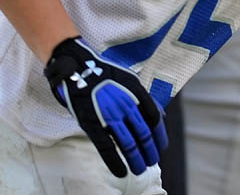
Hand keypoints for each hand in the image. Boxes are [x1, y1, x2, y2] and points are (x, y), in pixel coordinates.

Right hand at [44, 37, 167, 176]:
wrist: (78, 68)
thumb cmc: (105, 75)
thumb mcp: (130, 80)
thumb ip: (145, 99)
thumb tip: (161, 116)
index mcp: (136, 93)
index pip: (155, 120)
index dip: (160, 136)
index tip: (161, 147)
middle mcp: (125, 105)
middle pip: (144, 135)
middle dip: (150, 151)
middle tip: (152, 161)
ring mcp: (109, 116)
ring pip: (128, 144)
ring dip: (137, 160)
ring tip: (140, 169)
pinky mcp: (92, 124)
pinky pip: (106, 148)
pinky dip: (116, 163)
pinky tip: (122, 171)